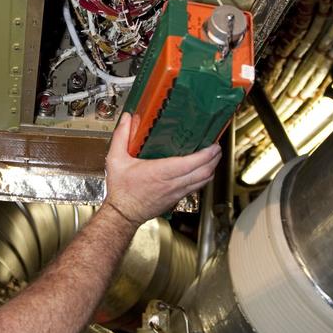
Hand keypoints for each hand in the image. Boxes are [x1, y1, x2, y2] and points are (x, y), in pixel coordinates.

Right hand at [104, 112, 220, 225]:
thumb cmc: (121, 190)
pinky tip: (202, 170)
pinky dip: (204, 177)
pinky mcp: (177, 198)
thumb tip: (128, 118)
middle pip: (204, 172)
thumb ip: (121, 137)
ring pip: (203, 181)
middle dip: (214, 159)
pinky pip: (197, 187)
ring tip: (213, 156)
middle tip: (217, 147)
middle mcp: (172, 183)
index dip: (206, 154)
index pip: (191, 163)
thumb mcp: (115, 160)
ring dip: (212, 168)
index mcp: (160, 172)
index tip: (213, 145)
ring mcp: (176, 192)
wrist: (123, 214)